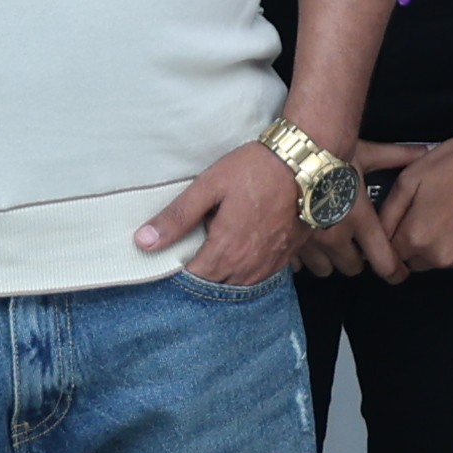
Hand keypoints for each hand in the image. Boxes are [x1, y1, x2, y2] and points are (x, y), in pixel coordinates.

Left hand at [140, 139, 318, 292]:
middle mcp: (247, 266)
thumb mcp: (210, 186)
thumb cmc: (257, 170)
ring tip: (209, 261)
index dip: (176, 274)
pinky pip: (259, 278)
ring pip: (237, 287)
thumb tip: (144, 242)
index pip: (192, 280)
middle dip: (199, 279)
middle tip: (186, 261)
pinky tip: (236, 258)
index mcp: (225, 250)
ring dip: (222, 279)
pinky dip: (244, 274)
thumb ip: (177, 216)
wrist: (308, 165)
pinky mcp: (285, 258)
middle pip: (214, 288)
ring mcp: (269, 265)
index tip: (166, 264)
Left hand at [358, 114, 452, 278]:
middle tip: (429, 213)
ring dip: (442, 245)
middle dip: (416, 243)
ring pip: (443, 260)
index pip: (391, 254)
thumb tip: (378, 235)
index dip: (394, 236)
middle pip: (416, 261)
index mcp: (416, 238)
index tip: (403, 221)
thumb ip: (388, 213)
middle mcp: (441, 257)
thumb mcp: (408, 180)